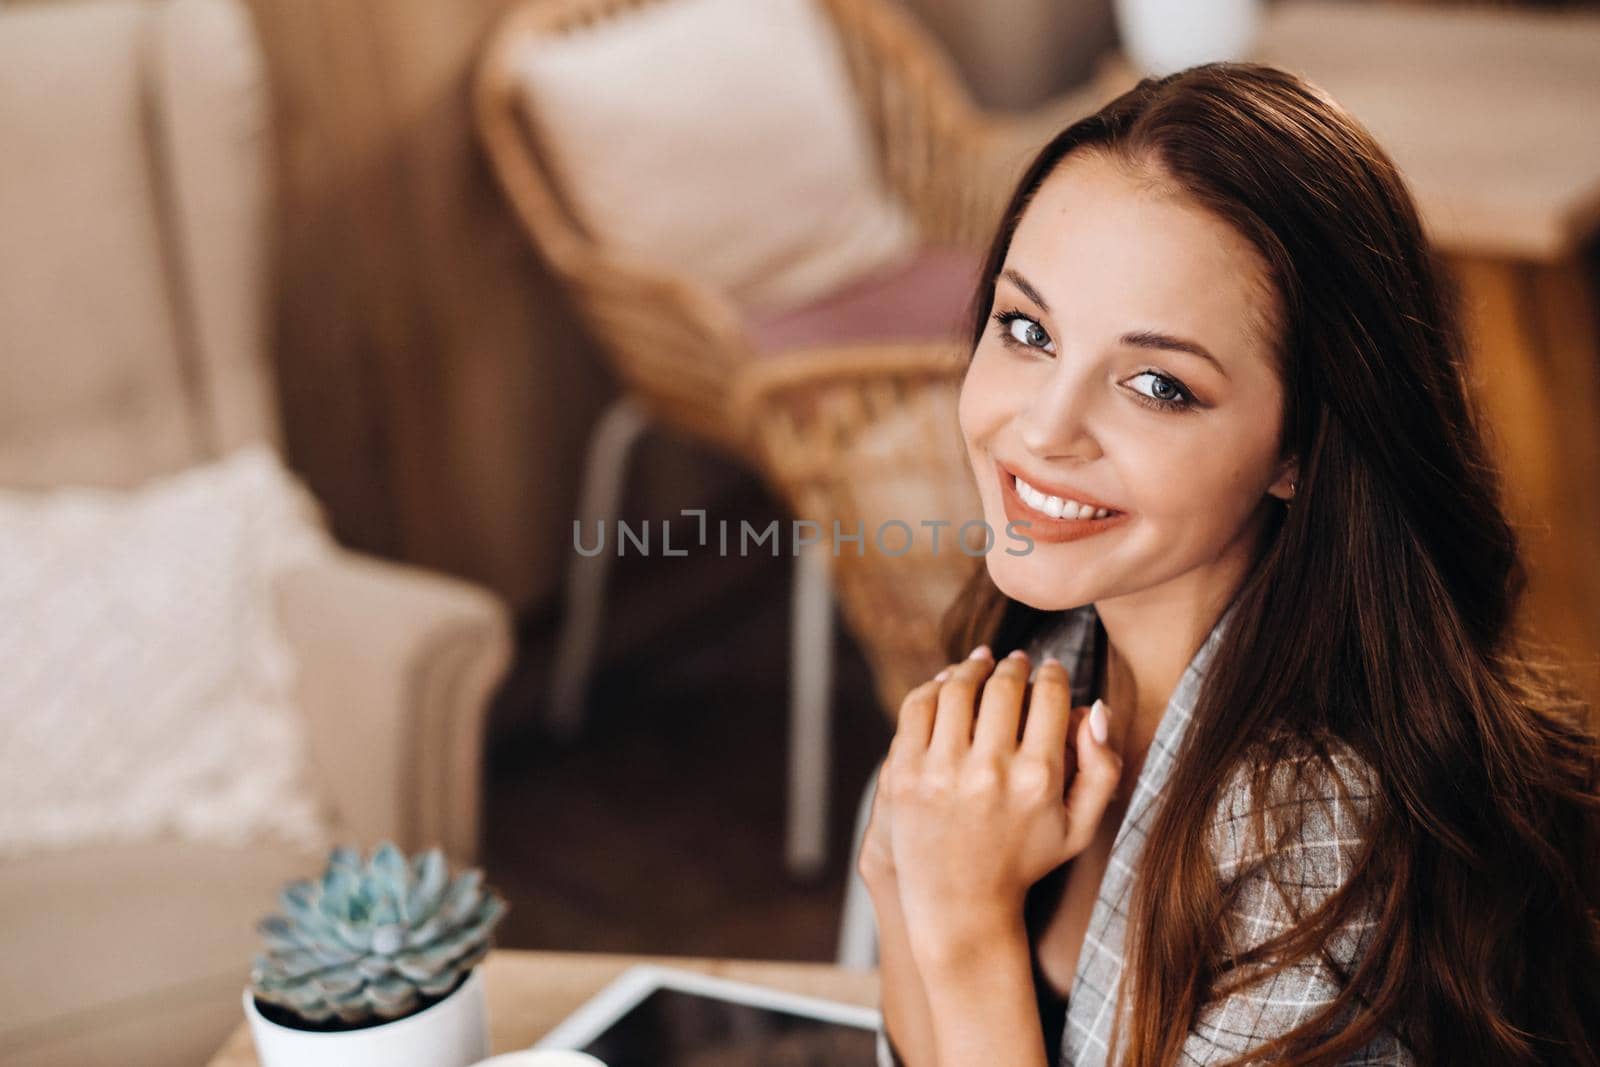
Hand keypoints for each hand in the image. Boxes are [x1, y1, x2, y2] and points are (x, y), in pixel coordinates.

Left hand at [881, 646, 1123, 959]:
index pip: (1049, 697)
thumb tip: (1095, 707)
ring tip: (982, 664)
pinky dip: (934, 686)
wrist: (959, 904)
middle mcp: (989, 772)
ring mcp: (940, 772)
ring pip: (957, 690)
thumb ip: (1103, 768)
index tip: (1050, 670)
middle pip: (1003, 687)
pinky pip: (917, 707)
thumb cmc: (1024, 860)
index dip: (1052, 675)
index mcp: (1038, 779)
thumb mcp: (1080, 827)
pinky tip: (947, 683)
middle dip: (1013, 668)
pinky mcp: (903, 774)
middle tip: (1015, 663)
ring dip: (972, 669)